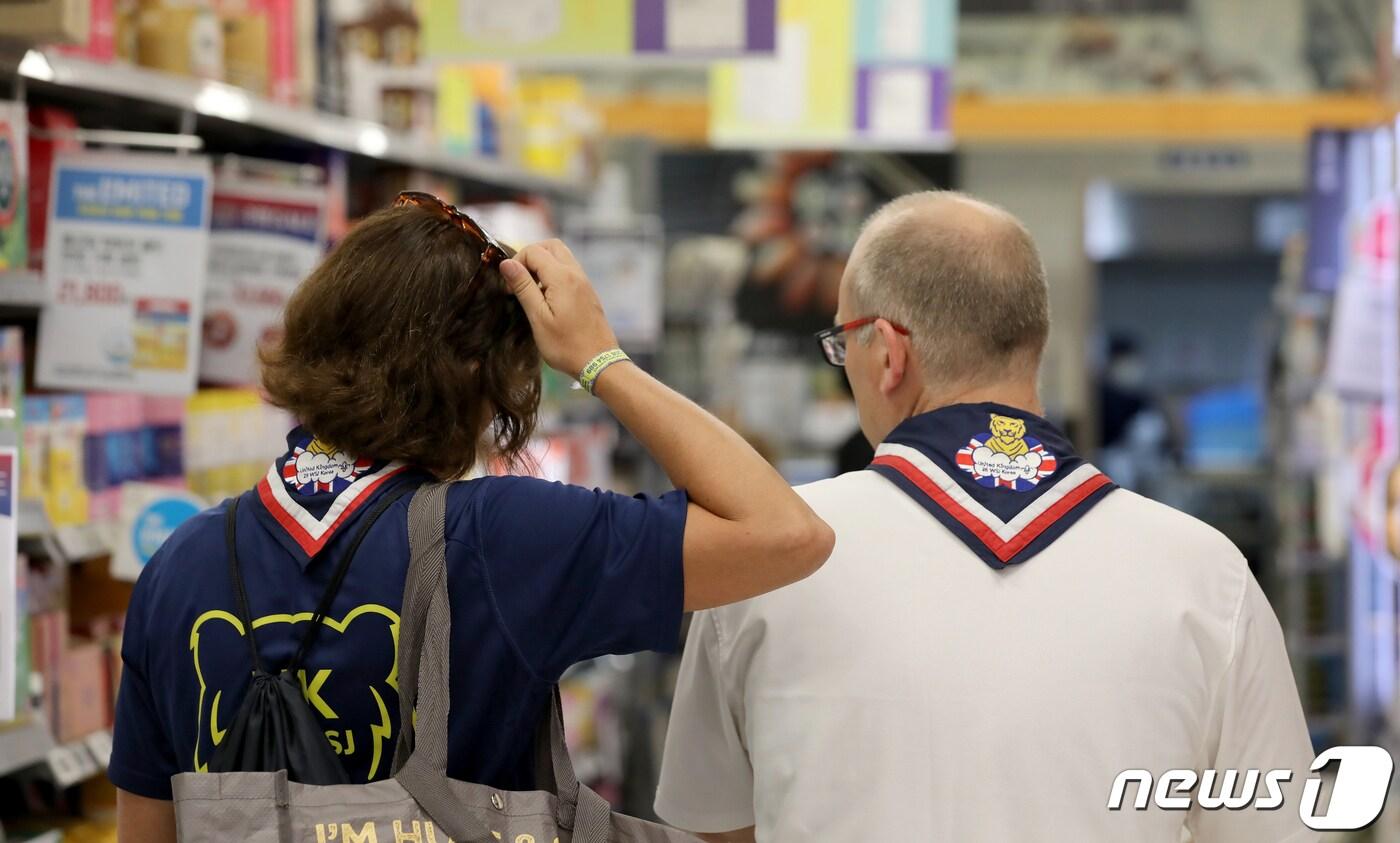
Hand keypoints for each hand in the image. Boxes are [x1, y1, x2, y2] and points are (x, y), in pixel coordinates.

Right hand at [500, 239, 620, 376]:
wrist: (599, 362)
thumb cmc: (566, 345)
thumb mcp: (538, 318)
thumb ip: (523, 287)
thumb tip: (507, 264)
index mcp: (562, 278)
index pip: (534, 251)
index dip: (517, 264)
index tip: (511, 288)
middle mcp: (576, 274)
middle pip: (551, 246)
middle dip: (531, 255)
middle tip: (521, 279)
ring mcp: (584, 282)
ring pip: (562, 256)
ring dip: (543, 264)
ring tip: (532, 289)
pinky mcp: (588, 292)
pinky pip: (569, 270)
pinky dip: (554, 273)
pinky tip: (547, 296)